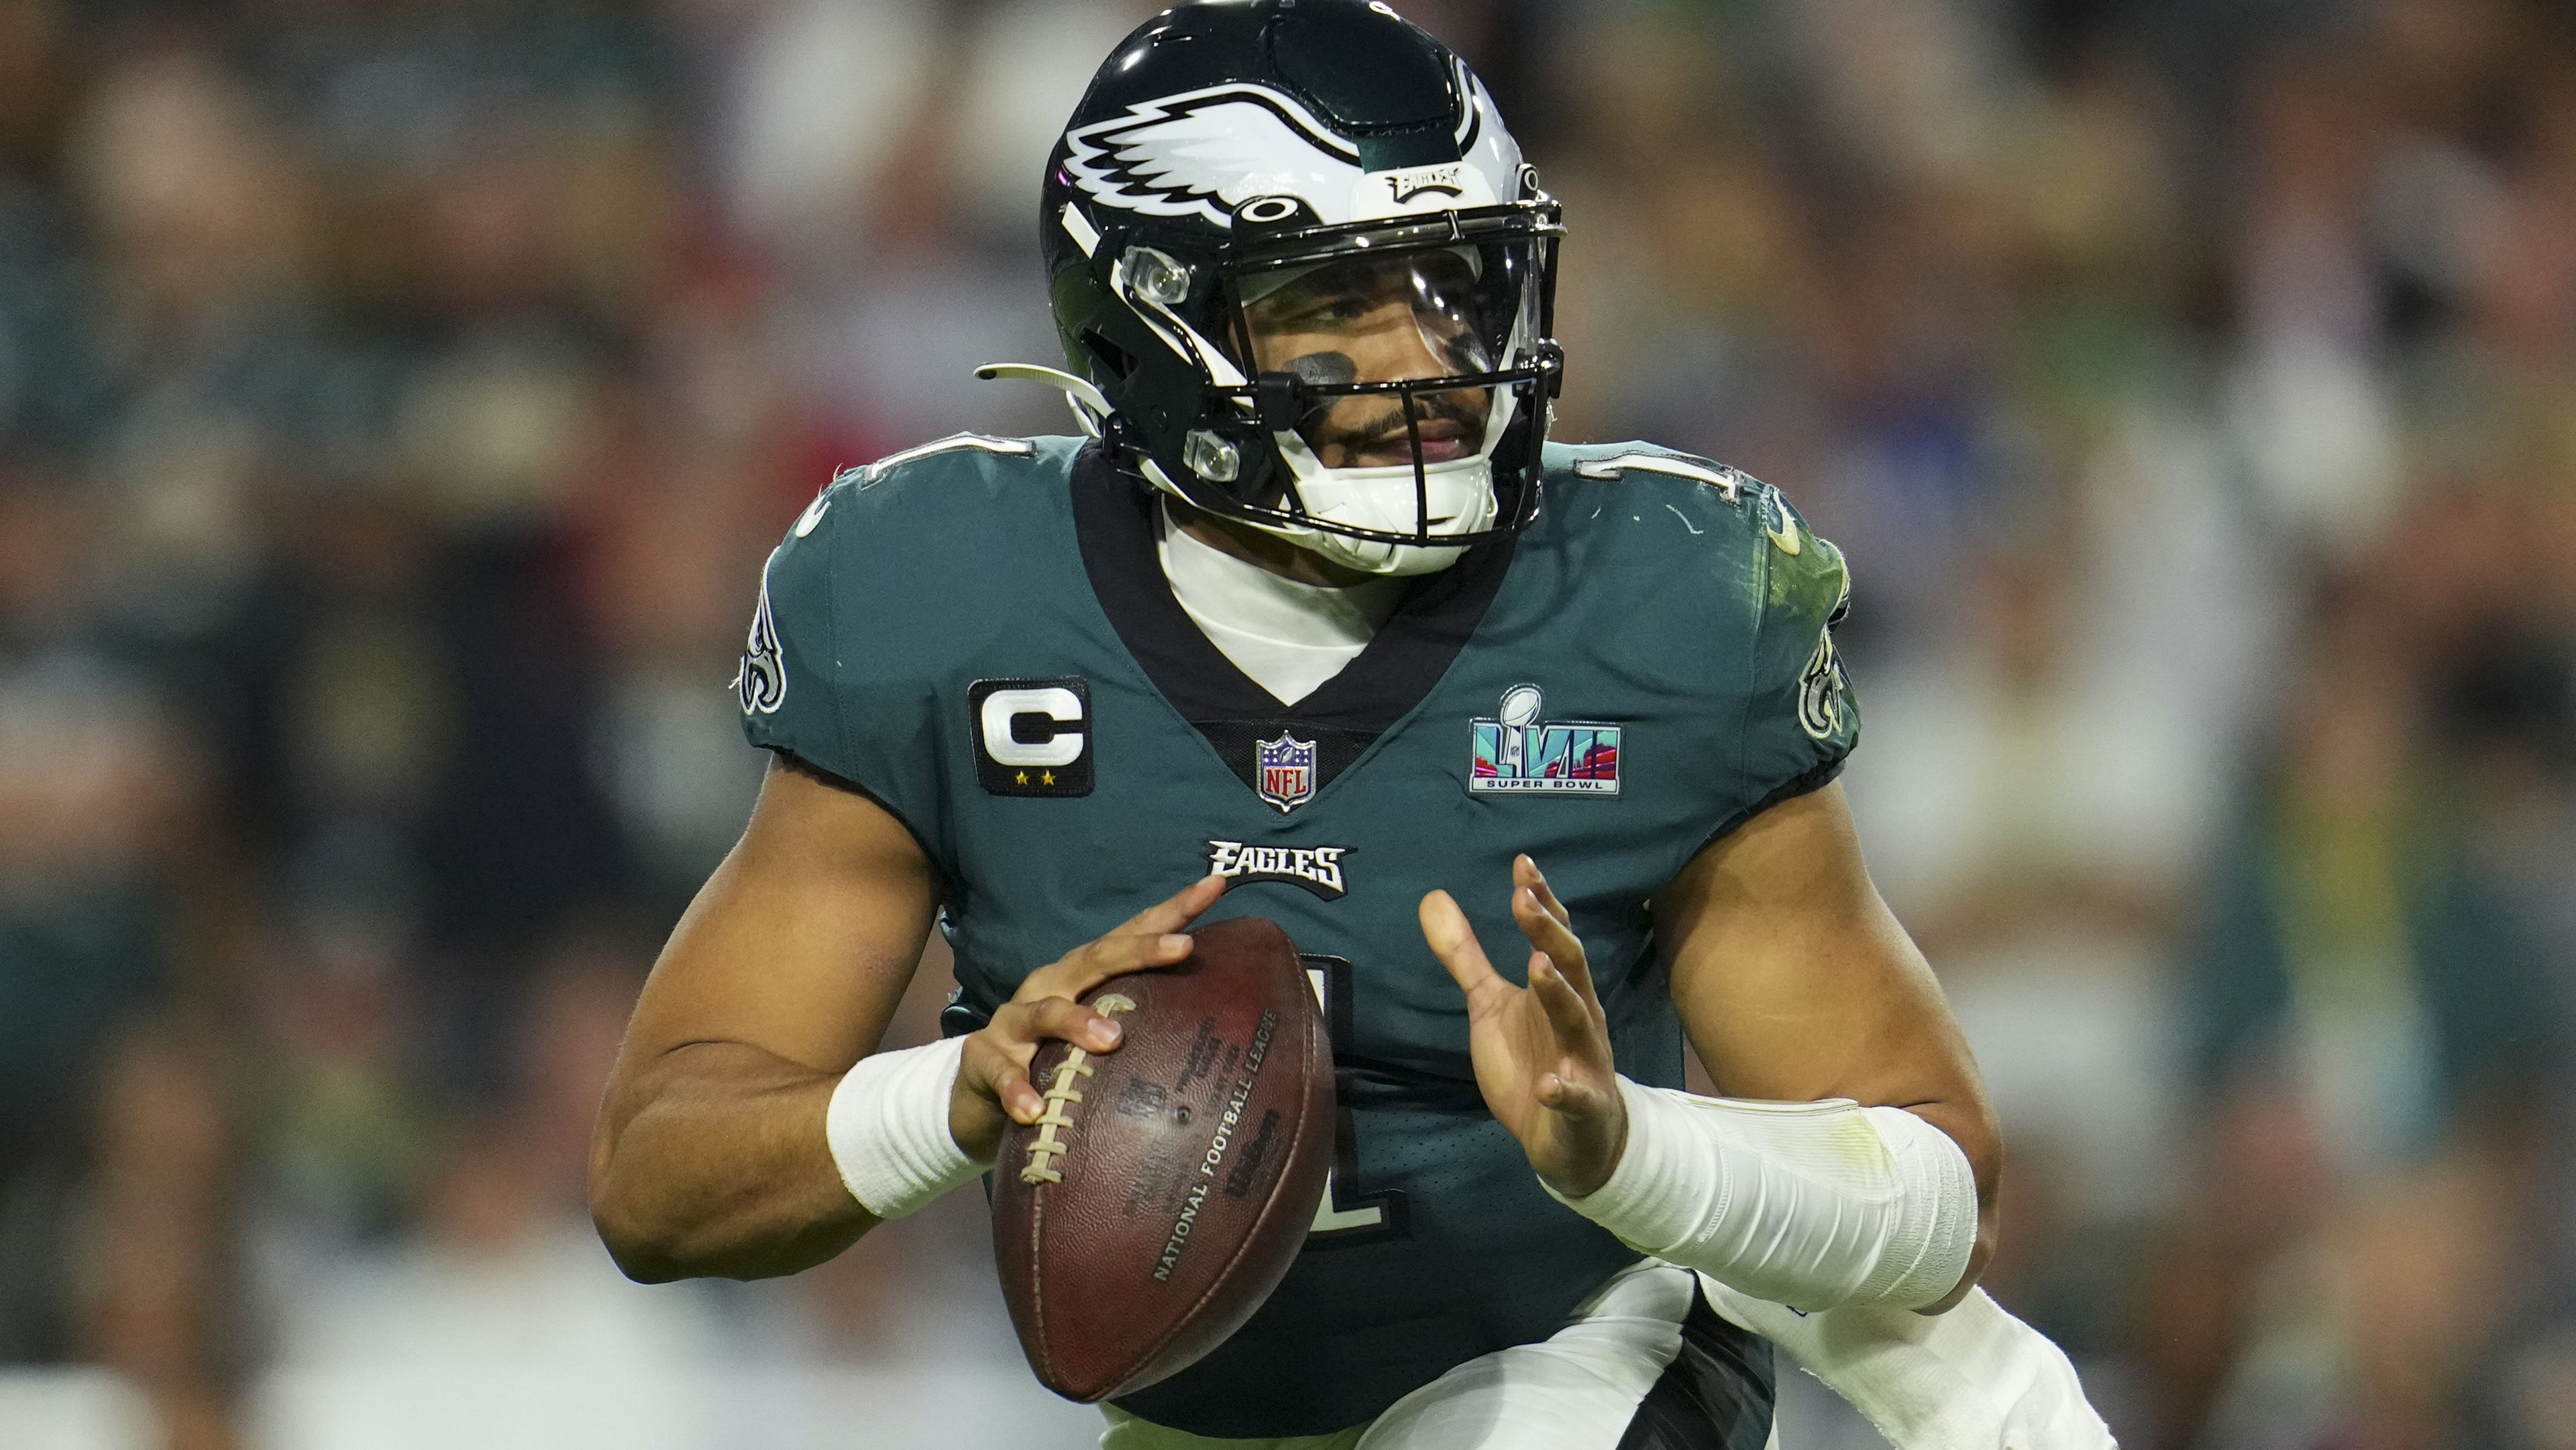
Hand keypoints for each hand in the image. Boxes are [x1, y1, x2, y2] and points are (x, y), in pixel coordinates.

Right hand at [950, 874, 1226, 1160]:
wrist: (977, 1093)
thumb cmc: (1052, 1057)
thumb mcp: (1093, 1034)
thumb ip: (1141, 1024)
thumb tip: (1216, 1027)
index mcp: (1081, 976)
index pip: (1130, 936)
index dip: (1173, 911)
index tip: (1217, 885)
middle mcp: (1049, 986)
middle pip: (1094, 959)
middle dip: (1139, 950)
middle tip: (1182, 948)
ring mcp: (1013, 1022)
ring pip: (1046, 1012)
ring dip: (1077, 1022)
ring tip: (1111, 1038)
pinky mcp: (984, 1058)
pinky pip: (1002, 1073)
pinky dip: (1018, 1090)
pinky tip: (1034, 1109)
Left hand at [1419, 856, 1626, 1197]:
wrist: (1569, 1139)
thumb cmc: (1532, 1061)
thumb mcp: (1490, 1006)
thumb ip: (1465, 957)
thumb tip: (1433, 897)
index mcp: (1555, 990)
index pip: (1552, 937)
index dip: (1540, 902)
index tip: (1522, 865)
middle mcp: (1577, 1017)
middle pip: (1569, 966)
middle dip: (1548, 932)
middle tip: (1524, 898)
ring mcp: (1583, 1061)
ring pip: (1578, 1021)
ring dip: (1560, 994)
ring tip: (1537, 966)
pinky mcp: (1582, 1106)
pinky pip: (1576, 1097)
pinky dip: (1565, 1091)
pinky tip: (1549, 1086)